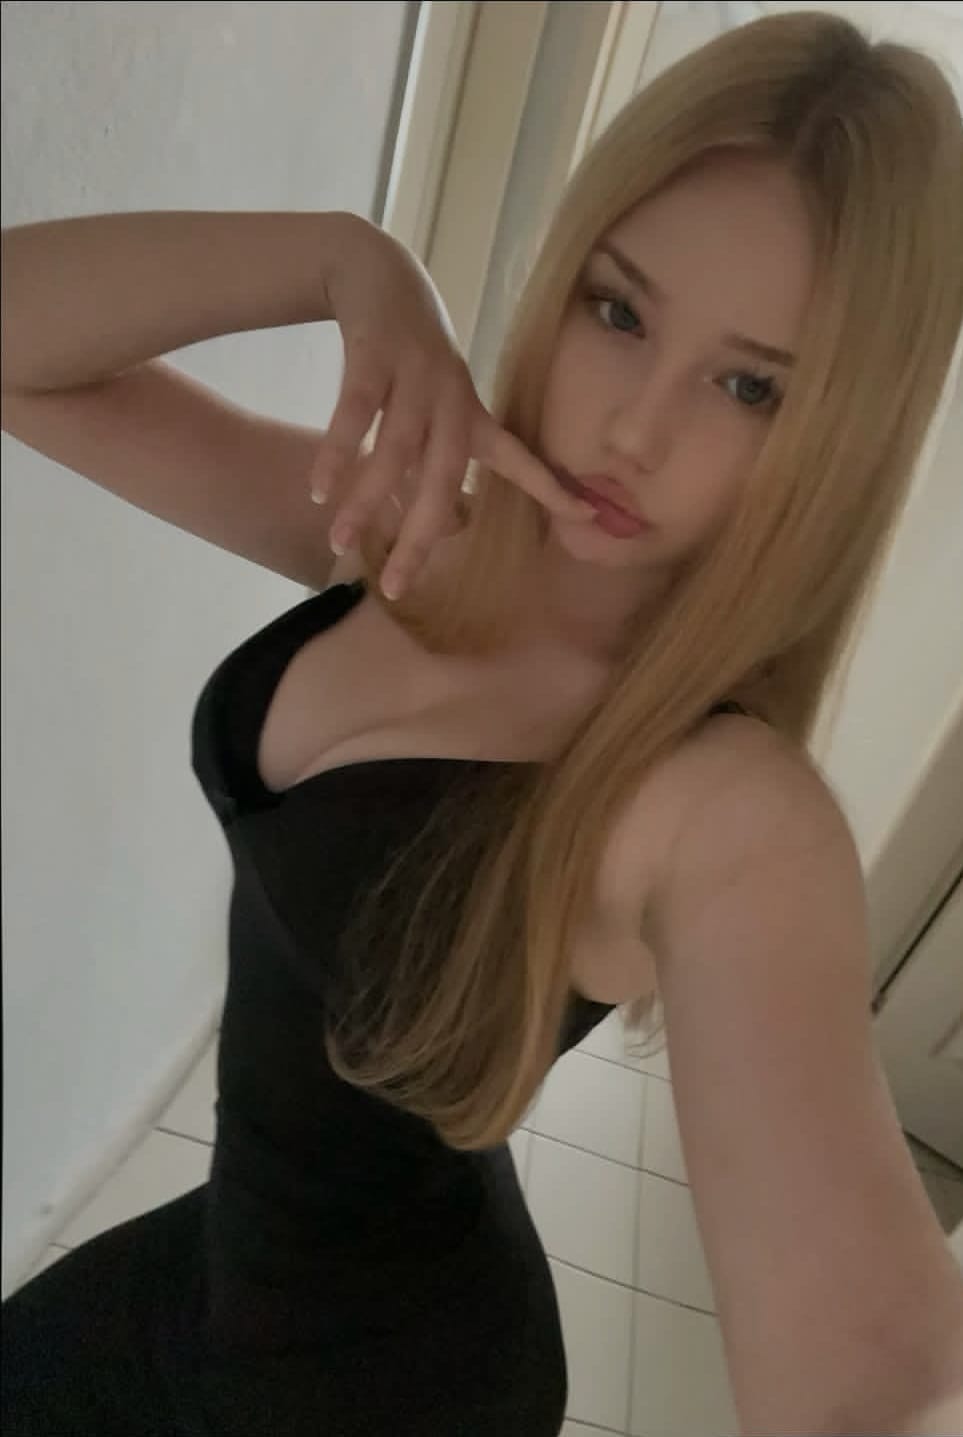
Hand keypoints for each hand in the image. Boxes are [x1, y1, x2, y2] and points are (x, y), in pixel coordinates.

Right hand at [307, 216, 595, 598]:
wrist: (379, 274)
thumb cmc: (409, 362)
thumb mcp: (434, 412)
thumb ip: (432, 470)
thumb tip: (435, 534)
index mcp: (473, 415)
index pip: (520, 458)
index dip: (553, 487)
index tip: (590, 515)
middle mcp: (451, 399)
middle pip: (442, 479)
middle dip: (419, 536)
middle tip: (396, 587)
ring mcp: (414, 375)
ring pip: (394, 450)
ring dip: (364, 499)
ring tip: (340, 541)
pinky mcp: (374, 353)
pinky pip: (355, 411)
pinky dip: (336, 452)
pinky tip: (320, 489)